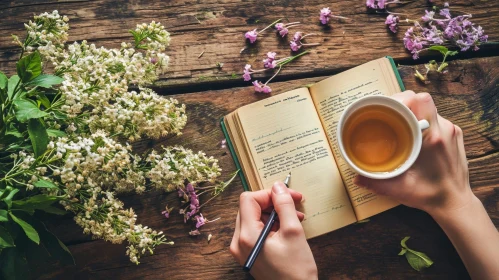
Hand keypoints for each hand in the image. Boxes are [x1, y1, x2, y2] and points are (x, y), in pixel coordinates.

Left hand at [230, 182, 317, 279]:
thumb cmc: (296, 271)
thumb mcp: (294, 232)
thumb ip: (284, 206)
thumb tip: (278, 186)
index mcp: (247, 236)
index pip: (249, 199)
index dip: (269, 193)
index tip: (288, 195)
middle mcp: (239, 242)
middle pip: (249, 207)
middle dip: (272, 202)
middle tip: (293, 203)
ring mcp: (242, 249)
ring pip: (252, 217)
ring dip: (273, 213)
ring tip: (294, 217)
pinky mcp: (248, 253)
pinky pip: (255, 230)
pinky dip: (270, 224)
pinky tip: (287, 227)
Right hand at [354, 91, 473, 215]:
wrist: (455, 203)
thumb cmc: (429, 195)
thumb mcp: (399, 189)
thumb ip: (375, 183)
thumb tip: (356, 177)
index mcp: (432, 138)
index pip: (421, 100)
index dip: (403, 98)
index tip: (388, 107)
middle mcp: (444, 129)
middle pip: (422, 101)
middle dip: (403, 104)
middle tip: (387, 116)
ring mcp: (452, 130)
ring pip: (429, 109)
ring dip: (413, 113)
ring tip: (399, 126)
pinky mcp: (455, 134)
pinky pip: (435, 118)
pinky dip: (422, 121)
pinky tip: (412, 134)